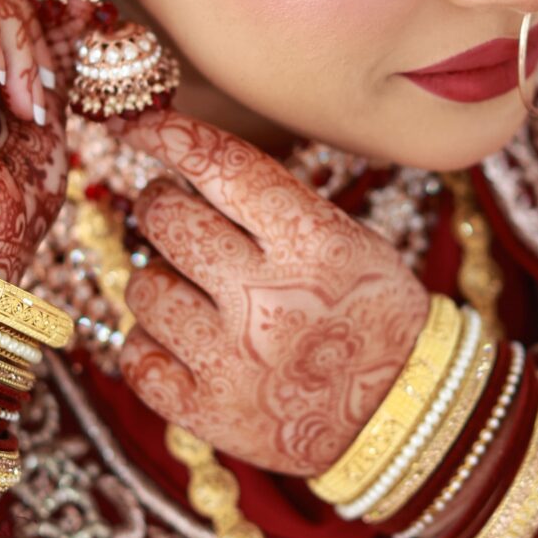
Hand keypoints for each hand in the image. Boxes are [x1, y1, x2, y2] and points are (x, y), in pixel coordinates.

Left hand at [115, 110, 429, 475]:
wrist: (401, 412)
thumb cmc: (369, 312)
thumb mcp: (350, 240)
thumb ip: (275, 204)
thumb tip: (184, 161)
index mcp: (316, 245)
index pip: (224, 166)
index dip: (170, 134)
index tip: (136, 123)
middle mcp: (271, 300)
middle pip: (168, 221)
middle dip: (160, 206)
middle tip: (170, 211)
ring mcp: (235, 362)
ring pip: (143, 288)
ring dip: (158, 279)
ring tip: (191, 289)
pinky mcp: (209, 414)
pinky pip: (137, 356)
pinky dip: (151, 343)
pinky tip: (183, 341)